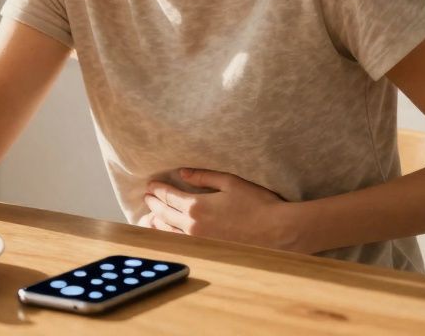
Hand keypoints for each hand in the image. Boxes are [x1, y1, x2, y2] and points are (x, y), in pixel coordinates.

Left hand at [142, 168, 294, 250]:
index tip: (150, 184)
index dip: (158, 189)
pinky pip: (181, 244)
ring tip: (149, 217)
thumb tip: (182, 172)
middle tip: (147, 197)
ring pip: (169, 232)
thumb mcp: (230, 182)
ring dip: (157, 223)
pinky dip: (169, 238)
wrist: (278, 231)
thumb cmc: (258, 204)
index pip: (169, 196)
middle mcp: (193, 226)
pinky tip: (167, 235)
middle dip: (154, 204)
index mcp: (197, 206)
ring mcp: (200, 241)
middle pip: (165, 214)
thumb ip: (203, 177)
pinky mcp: (208, 251)